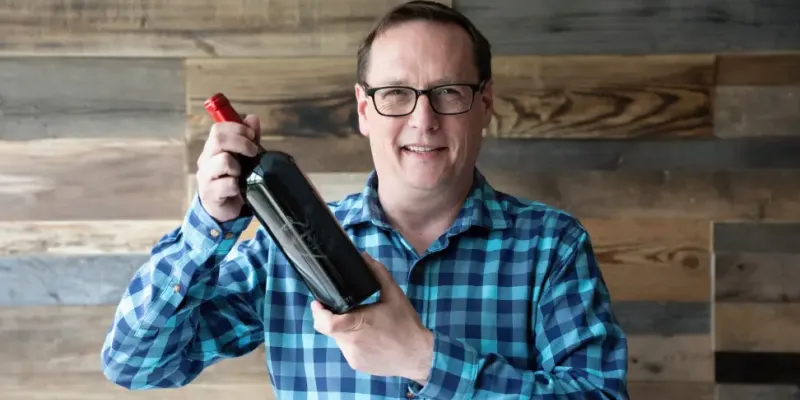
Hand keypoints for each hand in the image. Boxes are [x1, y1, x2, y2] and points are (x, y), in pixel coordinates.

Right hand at [195, 115, 260, 221]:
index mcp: (213, 148)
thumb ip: (249, 138)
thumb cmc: (233, 178)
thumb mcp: (244, 157)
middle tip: (253, 152)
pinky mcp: (210, 193)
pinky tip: (239, 189)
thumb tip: (253, 118)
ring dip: (238, 167)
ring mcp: (206, 177)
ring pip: (223, 161)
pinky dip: (236, 186)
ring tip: (242, 174)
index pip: (218, 128)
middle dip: (241, 143)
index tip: (252, 136)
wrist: (224, 208)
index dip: (237, 128)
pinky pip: (226, 184)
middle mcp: (206, 160)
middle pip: (218, 140)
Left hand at [311, 253, 433, 383]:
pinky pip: (347, 350)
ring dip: (344, 330)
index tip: (318, 303)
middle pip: (330, 329)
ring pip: (338, 340)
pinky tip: (369, 338)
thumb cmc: (406, 325)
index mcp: (359, 324)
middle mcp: (352, 343)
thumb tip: (364, 256)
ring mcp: (353, 357)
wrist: (419, 356)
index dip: (318, 313)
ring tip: (363, 324)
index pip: (327, 323)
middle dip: (334, 317)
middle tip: (348, 309)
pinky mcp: (357, 365)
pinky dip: (353, 342)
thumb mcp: (394, 295)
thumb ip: (378, 273)